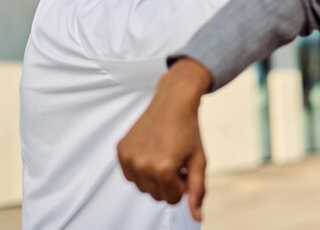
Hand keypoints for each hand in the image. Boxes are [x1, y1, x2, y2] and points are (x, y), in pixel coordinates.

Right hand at [117, 58, 211, 221]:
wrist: (173, 101)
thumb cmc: (189, 130)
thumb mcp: (199, 161)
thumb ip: (197, 191)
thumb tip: (197, 218)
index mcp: (163, 170)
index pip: (173, 199)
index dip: (182, 184)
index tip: (185, 166)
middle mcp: (142, 165)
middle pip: (156, 196)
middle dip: (169, 182)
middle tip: (176, 159)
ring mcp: (129, 157)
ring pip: (142, 187)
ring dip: (154, 177)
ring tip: (164, 154)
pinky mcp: (120, 150)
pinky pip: (130, 175)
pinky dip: (141, 168)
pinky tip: (151, 150)